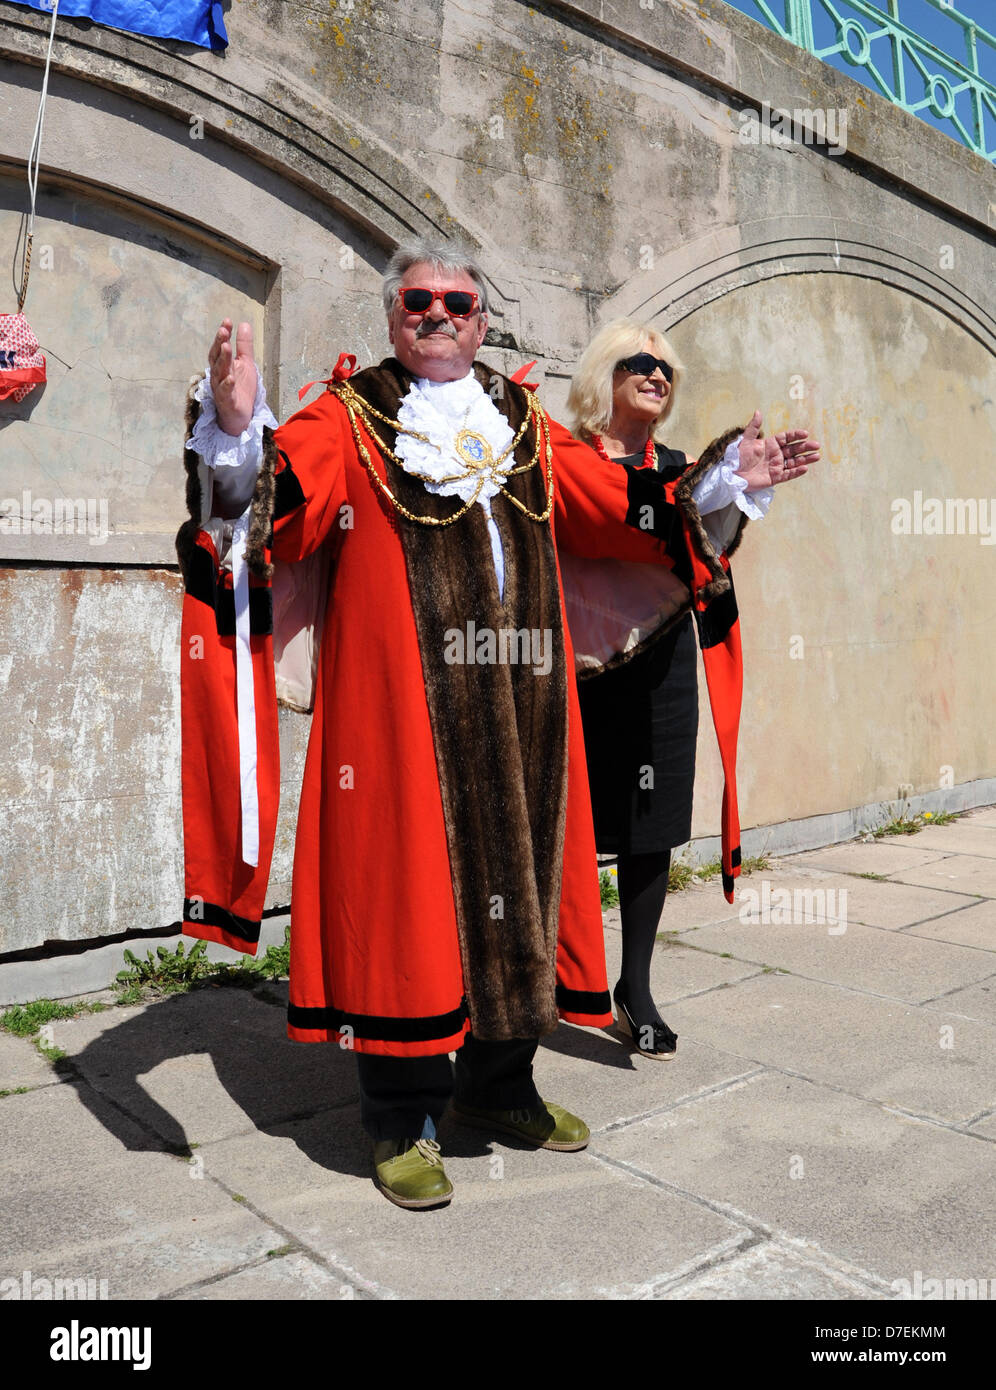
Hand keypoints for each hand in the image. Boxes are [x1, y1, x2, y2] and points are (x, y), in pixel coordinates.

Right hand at [208, 319, 257, 436]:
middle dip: (219, 343)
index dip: (223, 335)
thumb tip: (243, 323)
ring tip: (226, 347)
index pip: (220, 347)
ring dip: (222, 360)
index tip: (227, 321)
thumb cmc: (241, 389)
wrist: (241, 416)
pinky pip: (225, 393)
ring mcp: (221, 389)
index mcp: (222, 365)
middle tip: (223, 330)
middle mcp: (218, 375)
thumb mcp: (245, 364)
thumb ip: (244, 346)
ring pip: (219, 373)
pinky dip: (227, 385)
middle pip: (216, 358)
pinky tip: (231, 378)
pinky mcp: (227, 402)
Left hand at [736, 409, 819, 488]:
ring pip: (794, 462)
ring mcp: (776, 466)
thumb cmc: (737, 457)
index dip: (796, 435)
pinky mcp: (775, 477)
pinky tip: (805, 468)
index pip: (786, 438)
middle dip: (805, 447)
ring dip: (805, 459)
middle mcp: (775, 454)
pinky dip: (796, 472)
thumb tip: (758, 412)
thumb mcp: (745, 441)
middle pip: (794, 449)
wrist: (731, 474)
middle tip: (816, 445)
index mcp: (770, 444)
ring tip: (817, 456)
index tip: (805, 434)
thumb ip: (753, 427)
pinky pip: (788, 474)